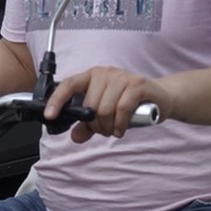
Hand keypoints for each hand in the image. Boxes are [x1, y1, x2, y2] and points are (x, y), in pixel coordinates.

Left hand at [49, 66, 165, 141]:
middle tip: (105, 130)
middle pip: (90, 106)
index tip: (49, 115)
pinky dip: (120, 125)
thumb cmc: (130, 103)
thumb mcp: (106, 115)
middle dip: (96, 126)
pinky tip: (122, 129)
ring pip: (105, 110)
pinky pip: (121, 109)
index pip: (69, 85)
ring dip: (109, 127)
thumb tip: (75, 136)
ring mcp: (122, 77)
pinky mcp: (137, 84)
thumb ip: (88, 126)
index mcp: (92, 76)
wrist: (161, 97)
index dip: (57, 100)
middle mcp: (105, 73)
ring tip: (115, 129)